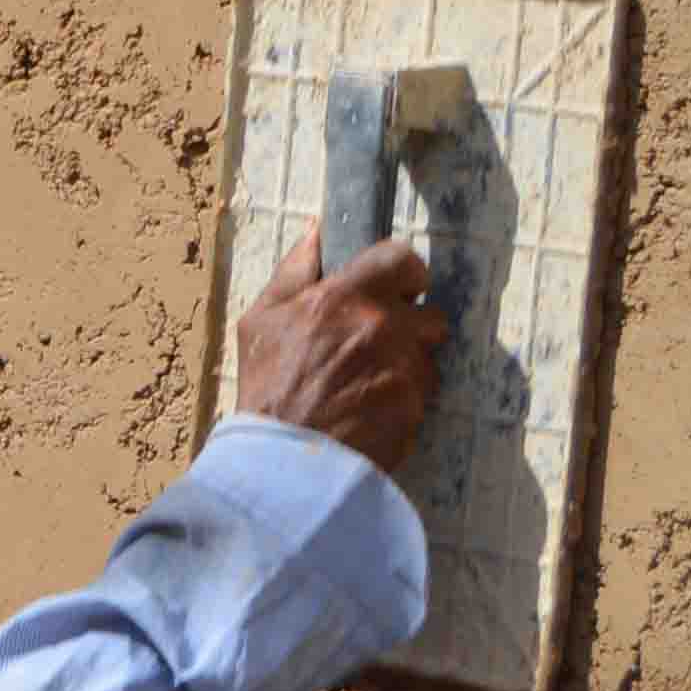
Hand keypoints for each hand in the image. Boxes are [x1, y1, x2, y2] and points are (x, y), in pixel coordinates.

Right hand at [233, 230, 444, 471]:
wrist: (285, 457)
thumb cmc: (267, 385)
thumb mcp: (261, 320)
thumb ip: (293, 273)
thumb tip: (316, 234)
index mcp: (342, 297)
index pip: (401, 258)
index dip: (402, 272)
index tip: (394, 287)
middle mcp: (381, 325)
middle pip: (429, 312)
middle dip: (409, 325)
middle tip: (378, 343)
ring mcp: (404, 366)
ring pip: (429, 354)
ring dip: (409, 362)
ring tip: (372, 380)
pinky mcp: (416, 403)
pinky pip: (425, 389)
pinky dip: (406, 395)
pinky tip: (373, 406)